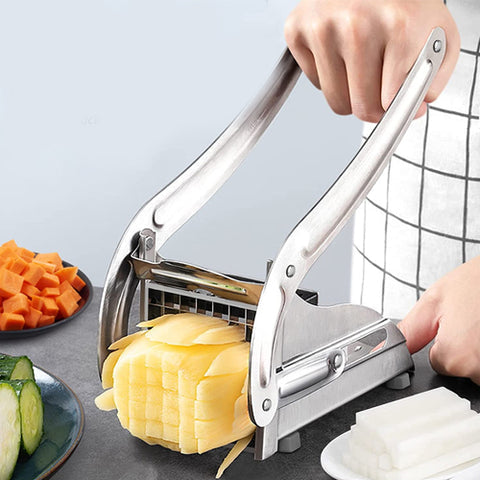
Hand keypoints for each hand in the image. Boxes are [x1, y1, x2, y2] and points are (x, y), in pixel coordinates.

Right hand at [284, 0, 459, 121]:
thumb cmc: (404, 5)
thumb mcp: (440, 35)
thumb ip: (432, 79)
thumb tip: (412, 111)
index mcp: (398, 27)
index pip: (388, 103)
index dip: (393, 109)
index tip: (396, 104)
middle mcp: (356, 26)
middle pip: (359, 107)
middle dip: (371, 105)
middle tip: (379, 84)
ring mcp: (323, 27)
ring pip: (335, 101)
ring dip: (349, 92)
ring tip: (361, 63)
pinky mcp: (297, 30)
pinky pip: (315, 83)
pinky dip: (328, 75)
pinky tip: (340, 51)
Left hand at [397, 256, 479, 384]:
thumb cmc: (476, 283)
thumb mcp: (433, 302)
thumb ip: (409, 331)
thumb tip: (384, 347)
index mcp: (455, 355)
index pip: (437, 363)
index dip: (442, 341)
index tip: (453, 324)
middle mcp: (478, 369)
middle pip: (458, 367)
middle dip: (462, 345)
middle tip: (470, 322)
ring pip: (475, 366)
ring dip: (476, 348)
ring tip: (478, 324)